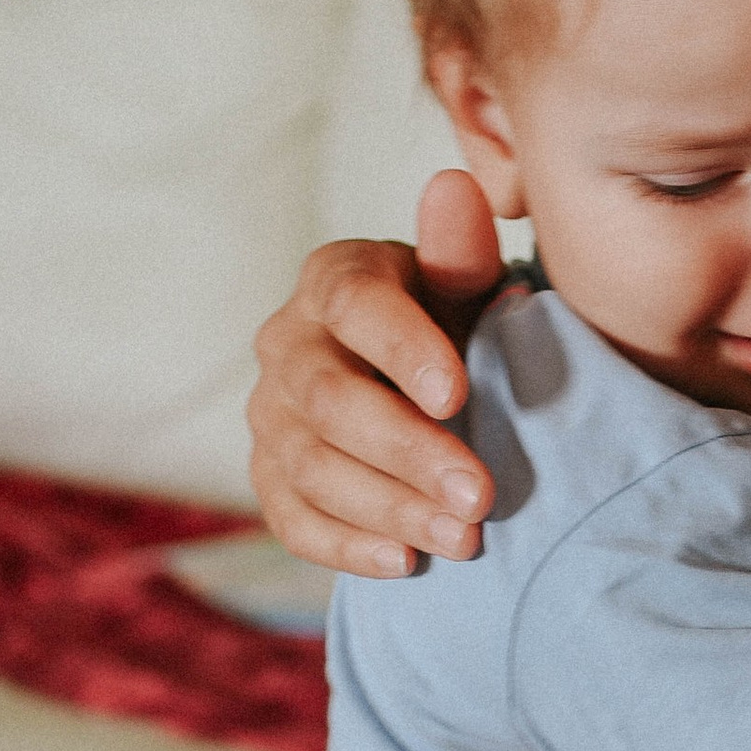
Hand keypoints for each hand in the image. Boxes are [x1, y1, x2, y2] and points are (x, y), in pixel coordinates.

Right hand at [246, 173, 502, 577]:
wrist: (416, 382)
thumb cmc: (451, 322)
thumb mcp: (464, 285)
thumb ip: (460, 251)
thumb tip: (455, 186)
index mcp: (336, 281)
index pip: (356, 307)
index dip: (404, 351)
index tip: (460, 395)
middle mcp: (287, 344)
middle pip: (331, 402)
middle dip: (407, 452)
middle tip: (481, 496)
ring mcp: (270, 415)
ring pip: (312, 467)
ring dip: (389, 508)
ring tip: (465, 539)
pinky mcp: (269, 476)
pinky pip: (292, 518)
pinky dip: (346, 546)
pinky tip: (406, 564)